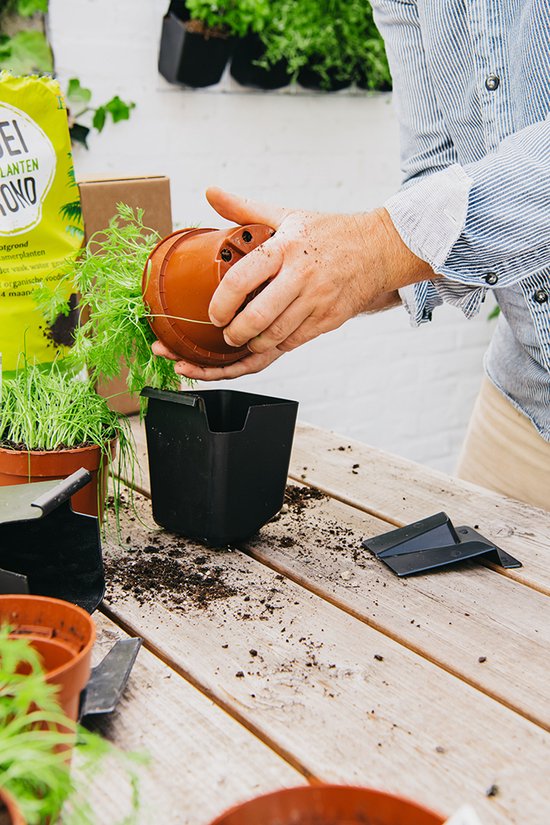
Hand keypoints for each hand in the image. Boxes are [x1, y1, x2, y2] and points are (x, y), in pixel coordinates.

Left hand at [153, 187, 431, 379]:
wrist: (378, 249)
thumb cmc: (329, 233)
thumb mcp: (287, 215)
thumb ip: (245, 209)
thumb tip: (211, 192)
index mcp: (285, 248)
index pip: (242, 280)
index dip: (221, 303)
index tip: (213, 314)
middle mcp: (301, 276)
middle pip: (257, 318)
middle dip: (234, 334)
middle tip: (226, 334)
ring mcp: (317, 301)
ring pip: (275, 337)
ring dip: (252, 346)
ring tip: (242, 341)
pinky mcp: (329, 320)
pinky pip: (294, 343)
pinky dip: (275, 348)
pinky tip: (265, 344)